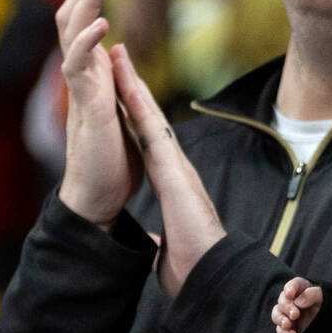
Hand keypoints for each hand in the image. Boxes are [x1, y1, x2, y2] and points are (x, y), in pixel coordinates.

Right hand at [56, 0, 142, 230]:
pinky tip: (103, 24)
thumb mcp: (126, 110)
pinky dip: (88, 42)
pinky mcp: (86, 106)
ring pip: (72, 32)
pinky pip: (79, 67)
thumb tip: (118, 54)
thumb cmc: (115, 161)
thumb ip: (121, 80)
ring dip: (89, 0)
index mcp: (95, 74)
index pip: (88, 21)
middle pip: (74, 17)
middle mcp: (84, 76)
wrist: (100, 199)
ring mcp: (81, 89)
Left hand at [110, 45, 224, 294]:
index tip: (124, 96)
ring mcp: (178, 169)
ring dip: (135, 90)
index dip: (137, 119)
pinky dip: (140, 110)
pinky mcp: (175, 174)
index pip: (150, 146)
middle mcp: (178, 171)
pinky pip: (153, 135)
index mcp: (174, 186)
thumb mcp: (169, 249)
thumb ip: (162, 240)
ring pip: (151, 121)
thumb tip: (156, 245)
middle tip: (122, 61)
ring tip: (121, 60)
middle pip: (151, 124)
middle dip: (135, 92)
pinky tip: (129, 88)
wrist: (211, 271)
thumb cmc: (194, 265)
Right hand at [272, 277, 323, 332]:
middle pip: (282, 301)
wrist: (329, 322)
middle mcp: (290, 301)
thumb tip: (298, 302)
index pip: (293, 285)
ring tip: (288, 325)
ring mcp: (287, 315)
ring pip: (276, 315)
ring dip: (280, 320)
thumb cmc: (325, 304)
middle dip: (287, 307)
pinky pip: (281, 331)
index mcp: (300, 289)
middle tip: (295, 314)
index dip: (290, 289)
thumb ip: (312, 295)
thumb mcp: (322, 297)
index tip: (289, 295)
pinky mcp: (287, 328)